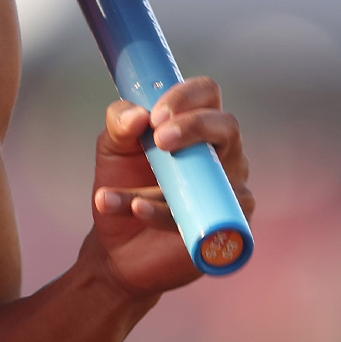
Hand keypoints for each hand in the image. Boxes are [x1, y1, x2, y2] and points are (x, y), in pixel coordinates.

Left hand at [88, 77, 252, 295]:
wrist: (116, 247)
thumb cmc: (123, 187)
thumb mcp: (112, 150)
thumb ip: (119, 124)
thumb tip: (139, 115)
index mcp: (196, 127)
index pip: (208, 94)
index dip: (186, 97)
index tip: (155, 115)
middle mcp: (222, 155)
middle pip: (228, 126)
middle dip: (194, 127)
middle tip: (159, 139)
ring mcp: (229, 191)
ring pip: (209, 177)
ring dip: (158, 186)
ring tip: (111, 195)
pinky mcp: (227, 228)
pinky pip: (201, 215)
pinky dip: (162, 213)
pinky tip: (135, 210)